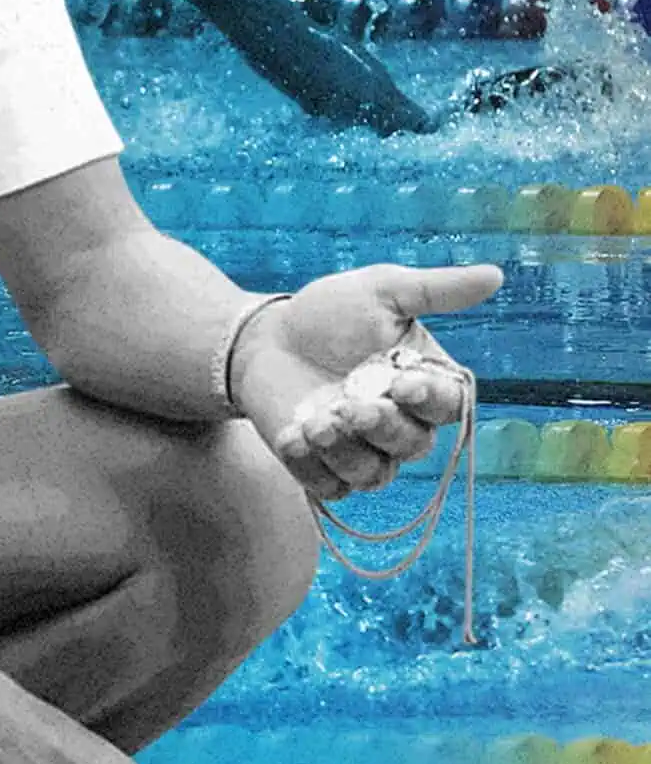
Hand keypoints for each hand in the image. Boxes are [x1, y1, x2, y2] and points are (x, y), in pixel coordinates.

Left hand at [230, 262, 501, 500]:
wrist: (267, 337)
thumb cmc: (331, 313)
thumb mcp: (382, 291)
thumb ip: (437, 290)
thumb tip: (496, 275)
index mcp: (424, 384)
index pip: (449, 405)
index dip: (431, 400)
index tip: (404, 383)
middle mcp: (400, 424)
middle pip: (414, 446)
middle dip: (385, 428)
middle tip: (352, 406)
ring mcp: (362, 452)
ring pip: (373, 475)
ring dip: (346, 452)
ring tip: (316, 423)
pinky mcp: (322, 470)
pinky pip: (329, 488)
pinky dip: (312, 469)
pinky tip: (293, 439)